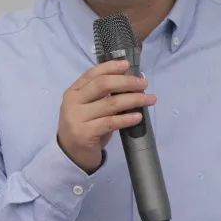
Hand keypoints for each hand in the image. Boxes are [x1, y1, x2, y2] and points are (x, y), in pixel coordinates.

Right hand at [56, 59, 156, 173]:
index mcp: (73, 91)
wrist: (71, 155)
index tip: (127, 65)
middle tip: (144, 84)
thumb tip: (130, 81)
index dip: (110, 67)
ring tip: (149, 99)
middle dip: (126, 82)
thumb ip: (102, 94)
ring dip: (133, 99)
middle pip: (103, 85)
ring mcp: (77, 118)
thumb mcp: (89, 107)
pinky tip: (138, 116)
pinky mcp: (85, 134)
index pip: (92, 74)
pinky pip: (110, 123)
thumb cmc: (85, 127)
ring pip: (110, 103)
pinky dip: (127, 119)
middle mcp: (73, 102)